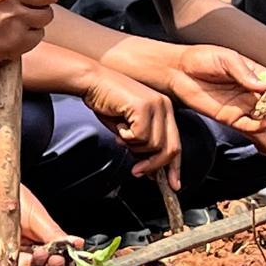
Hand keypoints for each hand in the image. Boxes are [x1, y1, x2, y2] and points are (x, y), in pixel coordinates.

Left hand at [0, 149, 69, 265]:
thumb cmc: (10, 200)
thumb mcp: (37, 214)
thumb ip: (54, 233)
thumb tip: (77, 244)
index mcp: (47, 246)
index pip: (63, 264)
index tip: (69, 259)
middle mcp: (33, 259)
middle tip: (55, 259)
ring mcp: (15, 265)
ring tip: (37, 255)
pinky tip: (21, 263)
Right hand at [81, 70, 180, 187]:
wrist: (90, 81)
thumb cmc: (105, 102)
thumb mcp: (128, 128)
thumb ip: (142, 145)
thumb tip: (150, 169)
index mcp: (164, 109)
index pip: (176, 144)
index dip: (174, 167)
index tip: (172, 184)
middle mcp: (164, 106)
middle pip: (170, 148)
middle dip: (153, 165)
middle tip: (138, 171)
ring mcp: (156, 105)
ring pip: (154, 145)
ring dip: (134, 146)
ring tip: (121, 133)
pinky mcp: (144, 106)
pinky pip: (140, 136)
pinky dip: (126, 137)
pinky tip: (119, 126)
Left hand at [168, 46, 265, 133]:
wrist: (178, 70)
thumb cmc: (202, 59)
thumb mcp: (226, 58)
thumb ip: (244, 72)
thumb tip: (263, 86)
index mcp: (257, 77)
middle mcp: (254, 94)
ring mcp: (244, 107)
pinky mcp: (232, 119)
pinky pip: (252, 129)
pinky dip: (262, 128)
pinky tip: (264, 122)